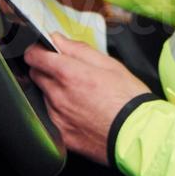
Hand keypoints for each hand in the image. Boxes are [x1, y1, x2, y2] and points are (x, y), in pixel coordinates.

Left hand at [25, 38, 151, 164]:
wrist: (140, 135)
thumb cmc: (129, 99)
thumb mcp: (109, 64)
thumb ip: (79, 49)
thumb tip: (58, 39)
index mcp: (69, 74)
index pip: (34, 56)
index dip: (36, 50)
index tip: (41, 50)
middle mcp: (59, 96)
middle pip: (35, 75)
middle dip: (45, 69)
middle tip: (66, 71)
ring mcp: (58, 117)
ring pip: (44, 96)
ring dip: (53, 91)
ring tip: (79, 95)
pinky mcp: (62, 135)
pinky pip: (51, 118)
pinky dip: (60, 112)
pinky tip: (80, 112)